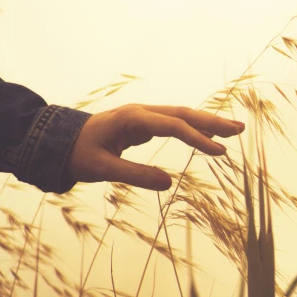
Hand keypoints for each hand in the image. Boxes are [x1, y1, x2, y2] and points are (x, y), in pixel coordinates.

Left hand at [66, 104, 244, 190]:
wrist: (57, 141)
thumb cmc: (78, 154)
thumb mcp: (103, 169)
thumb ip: (135, 175)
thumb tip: (169, 184)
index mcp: (131, 118)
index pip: (172, 126)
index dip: (196, 138)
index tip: (218, 152)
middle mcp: (141, 112)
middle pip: (183, 114)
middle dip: (212, 122)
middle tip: (239, 129)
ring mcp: (143, 115)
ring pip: (181, 115)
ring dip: (207, 123)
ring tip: (232, 130)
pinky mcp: (144, 123)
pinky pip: (174, 123)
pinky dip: (194, 128)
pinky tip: (208, 135)